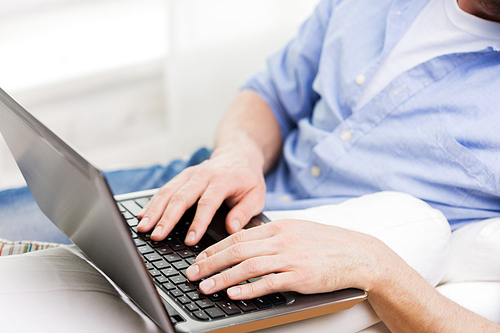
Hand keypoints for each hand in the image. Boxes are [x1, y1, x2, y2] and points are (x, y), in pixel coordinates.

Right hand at [136, 143, 266, 244]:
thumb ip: (245, 212)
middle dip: (167, 218)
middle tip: (156, 236)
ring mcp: (190, 174)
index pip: (207, 202)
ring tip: (143, 228)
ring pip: (168, 192)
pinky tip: (142, 216)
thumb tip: (231, 228)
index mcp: (223, 180)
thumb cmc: (247, 179)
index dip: (198, 222)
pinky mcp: (182, 177)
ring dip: (154, 210)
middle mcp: (203, 175)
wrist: (238, 154)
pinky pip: (164, 190)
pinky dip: (152, 203)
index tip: (190, 240)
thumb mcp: (256, 195)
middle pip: (181, 196)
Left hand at [185, 219, 395, 299]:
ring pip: (248, 266)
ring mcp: (290, 257)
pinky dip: (249, 289)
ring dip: (222, 277)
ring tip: (205, 286)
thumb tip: (246, 243)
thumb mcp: (296, 231)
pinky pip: (269, 282)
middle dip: (210, 262)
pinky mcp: (301, 276)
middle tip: (192, 273)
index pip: (238, 236)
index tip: (199, 257)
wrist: (357, 253)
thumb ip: (272, 236)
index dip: (214, 248)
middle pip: (237, 250)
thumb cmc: (326, 244)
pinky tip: (234, 293)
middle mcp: (281, 240)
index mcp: (278, 228)